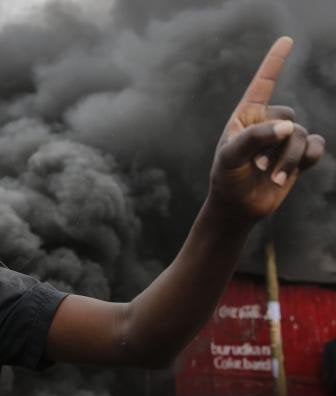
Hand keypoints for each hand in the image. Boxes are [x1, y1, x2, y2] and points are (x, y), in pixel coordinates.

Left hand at [209, 36, 325, 221]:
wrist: (237, 207)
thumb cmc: (227, 178)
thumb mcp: (230, 157)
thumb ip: (255, 137)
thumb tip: (290, 126)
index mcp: (246, 115)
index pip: (263, 83)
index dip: (275, 61)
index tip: (287, 39)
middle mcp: (267, 122)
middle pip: (289, 117)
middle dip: (276, 143)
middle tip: (257, 164)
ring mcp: (284, 139)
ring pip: (302, 135)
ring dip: (289, 158)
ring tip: (271, 176)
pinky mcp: (298, 156)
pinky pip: (317, 147)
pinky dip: (308, 159)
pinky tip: (293, 172)